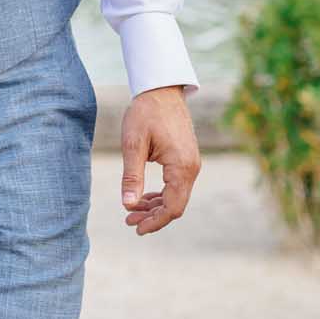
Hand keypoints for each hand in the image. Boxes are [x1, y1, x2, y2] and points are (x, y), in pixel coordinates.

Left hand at [120, 87, 200, 234]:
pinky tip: (144, 197)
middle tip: (128, 221)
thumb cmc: (145, 113)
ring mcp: (191, 163)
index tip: (136, 228)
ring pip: (176, 196)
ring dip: (155, 206)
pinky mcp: (186, 159)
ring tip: (132, 212)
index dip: (156, 222)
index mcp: (181, 167)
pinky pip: (176, 185)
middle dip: (153, 216)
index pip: (173, 207)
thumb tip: (128, 204)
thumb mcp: (133, 144)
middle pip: (176, 205)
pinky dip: (161, 194)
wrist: (161, 90)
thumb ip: (131, 176)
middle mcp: (191, 168)